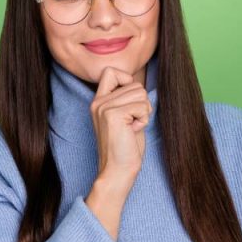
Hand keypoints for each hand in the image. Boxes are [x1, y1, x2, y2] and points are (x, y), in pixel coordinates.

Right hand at [89, 66, 152, 188]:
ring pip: (140, 93)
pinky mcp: (113, 115)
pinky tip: (132, 131)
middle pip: (135, 84)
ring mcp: (104, 107)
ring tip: (131, 127)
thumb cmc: (126, 146)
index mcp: (98, 101)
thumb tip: (138, 83)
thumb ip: (126, 99)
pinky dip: (144, 119)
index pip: (111, 71)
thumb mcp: (125, 117)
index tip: (130, 102)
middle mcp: (98, 102)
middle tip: (131, 123)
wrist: (118, 170)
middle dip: (141, 104)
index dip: (127, 80)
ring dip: (143, 112)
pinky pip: (142, 106)